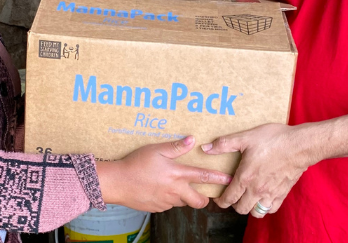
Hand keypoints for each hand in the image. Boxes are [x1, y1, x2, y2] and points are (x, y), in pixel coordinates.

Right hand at [97, 136, 231, 211]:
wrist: (117, 183)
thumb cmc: (135, 164)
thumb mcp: (156, 150)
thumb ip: (175, 147)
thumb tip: (192, 140)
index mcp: (177, 175)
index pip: (203, 177)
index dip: (218, 178)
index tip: (229, 180)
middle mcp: (175, 191)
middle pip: (198, 201)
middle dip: (204, 199)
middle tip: (203, 193)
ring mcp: (166, 202)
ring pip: (182, 202)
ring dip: (183, 196)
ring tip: (172, 185)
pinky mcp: (158, 208)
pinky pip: (168, 204)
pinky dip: (168, 198)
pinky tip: (158, 189)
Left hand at [202, 123, 313, 216]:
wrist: (300, 145)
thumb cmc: (274, 140)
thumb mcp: (246, 137)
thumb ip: (224, 144)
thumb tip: (206, 148)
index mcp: (245, 178)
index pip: (228, 198)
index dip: (221, 201)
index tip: (218, 198)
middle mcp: (257, 190)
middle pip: (241, 209)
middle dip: (234, 204)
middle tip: (233, 195)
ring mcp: (271, 193)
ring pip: (256, 212)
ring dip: (249, 208)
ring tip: (247, 198)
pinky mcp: (283, 193)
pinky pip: (271, 209)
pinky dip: (265, 207)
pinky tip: (263, 197)